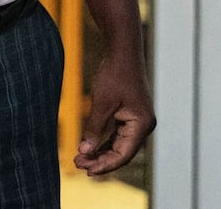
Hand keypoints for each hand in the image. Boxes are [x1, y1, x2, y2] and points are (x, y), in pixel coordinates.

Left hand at [74, 53, 155, 175]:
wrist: (122, 51)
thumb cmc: (115, 74)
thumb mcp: (102, 103)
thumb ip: (94, 129)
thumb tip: (85, 152)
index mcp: (141, 123)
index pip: (124, 154)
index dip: (105, 165)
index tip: (86, 169)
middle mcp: (143, 124)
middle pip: (122, 152)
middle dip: (100, 160)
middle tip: (77, 163)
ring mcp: (137, 119)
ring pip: (119, 145)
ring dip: (101, 152)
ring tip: (80, 158)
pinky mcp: (130, 114)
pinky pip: (118, 135)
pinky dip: (104, 142)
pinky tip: (89, 147)